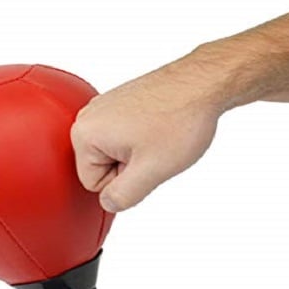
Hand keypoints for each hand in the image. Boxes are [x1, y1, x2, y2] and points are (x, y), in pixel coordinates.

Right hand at [70, 55, 222, 212]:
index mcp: (84, 134)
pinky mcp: (119, 103)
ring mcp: (104, 107)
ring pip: (115, 154)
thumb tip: (109, 204)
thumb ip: (123, 197)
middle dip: (129, 168)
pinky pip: (123, 138)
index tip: (144, 159)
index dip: (124, 181)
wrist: (204, 84)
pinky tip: (158, 129)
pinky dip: (142, 139)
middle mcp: (88, 117)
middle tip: (153, 149)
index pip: (94, 185)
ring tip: (157, 137)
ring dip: (137, 154)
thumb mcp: (151, 172)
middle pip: (101, 169)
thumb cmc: (180, 120)